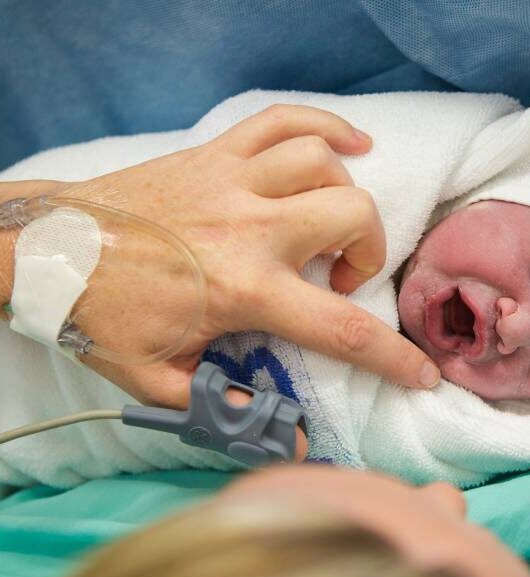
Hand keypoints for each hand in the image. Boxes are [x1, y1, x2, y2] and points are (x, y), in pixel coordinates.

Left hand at [5, 105, 439, 409]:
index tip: (421, 374)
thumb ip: (225, 409)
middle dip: (368, 249)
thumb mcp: (158, 378)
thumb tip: (289, 439)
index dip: (394, 356)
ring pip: (323, 162)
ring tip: (328, 222)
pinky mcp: (214, 154)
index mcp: (244, 289)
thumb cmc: (102, 314)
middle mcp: (250, 228)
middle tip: (341, 275)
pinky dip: (325, 125)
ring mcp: (233, 181)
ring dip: (342, 193)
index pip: (341, 327)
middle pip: (352, 214)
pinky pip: (282, 120)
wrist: (45, 250)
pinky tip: (350, 144)